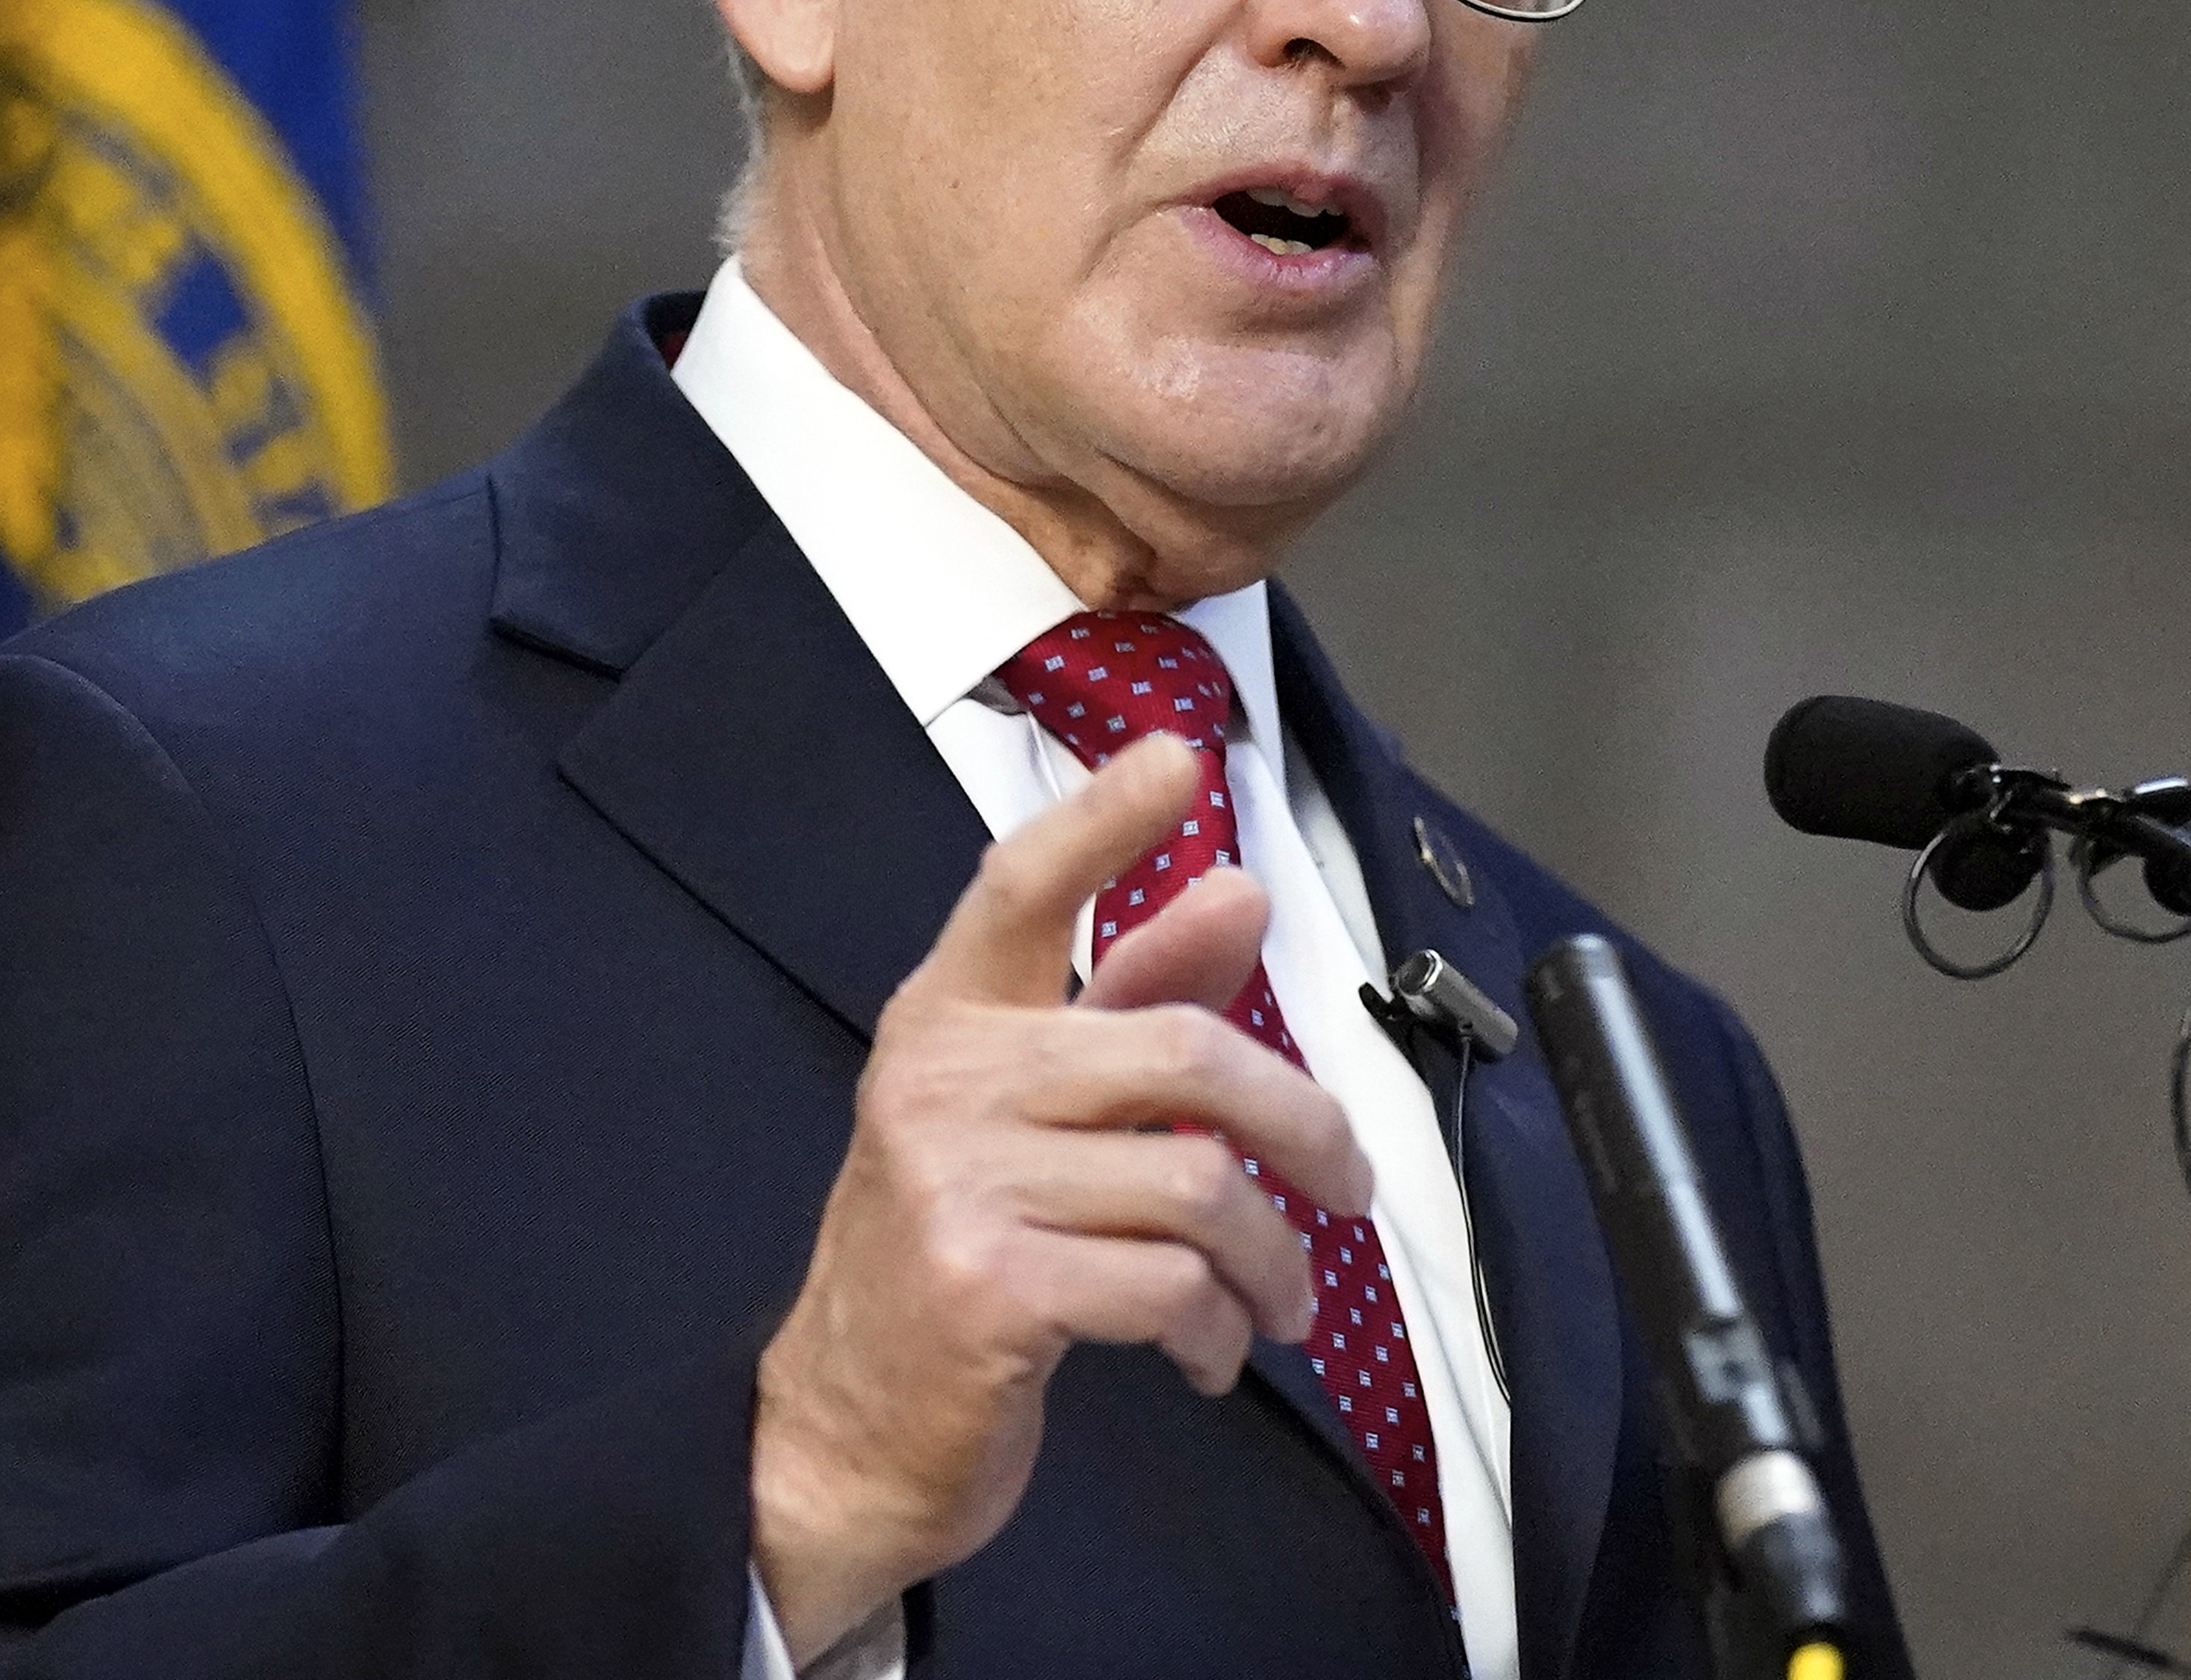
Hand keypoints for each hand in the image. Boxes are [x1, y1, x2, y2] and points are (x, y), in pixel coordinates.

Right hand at [748, 736, 1373, 1660]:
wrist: (842, 1431)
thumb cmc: (954, 1259)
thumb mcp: (1029, 1117)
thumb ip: (1131, 1004)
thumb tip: (1238, 892)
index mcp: (948, 1019)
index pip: (1022, 886)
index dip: (1102, 818)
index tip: (1177, 760)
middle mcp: (943, 1081)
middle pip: (1179, 1050)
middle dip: (1300, 1124)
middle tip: (1347, 1184)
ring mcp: (958, 1183)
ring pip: (1196, 1184)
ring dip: (1269, 1261)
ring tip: (1275, 1301)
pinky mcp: (990, 1286)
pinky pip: (1170, 1285)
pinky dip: (1218, 1330)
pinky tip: (1204, 1352)